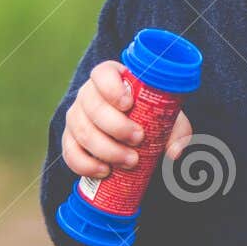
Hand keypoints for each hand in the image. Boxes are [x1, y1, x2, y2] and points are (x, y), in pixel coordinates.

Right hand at [62, 60, 193, 179]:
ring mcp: (76, 116)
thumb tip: (175, 152)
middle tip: (139, 139)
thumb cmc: (150, 118)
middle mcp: (89, 94)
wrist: (133, 136)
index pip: (103, 74)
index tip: (128, 104)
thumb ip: (176, 131)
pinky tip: (105, 171)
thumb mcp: (168, 120)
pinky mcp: (70, 140)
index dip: (112, 88)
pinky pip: (70, 152)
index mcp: (112, 78)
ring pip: (81, 131)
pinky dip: (86, 164)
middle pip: (92, 106)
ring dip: (106, 149)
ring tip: (131, 161)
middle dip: (116, 126)